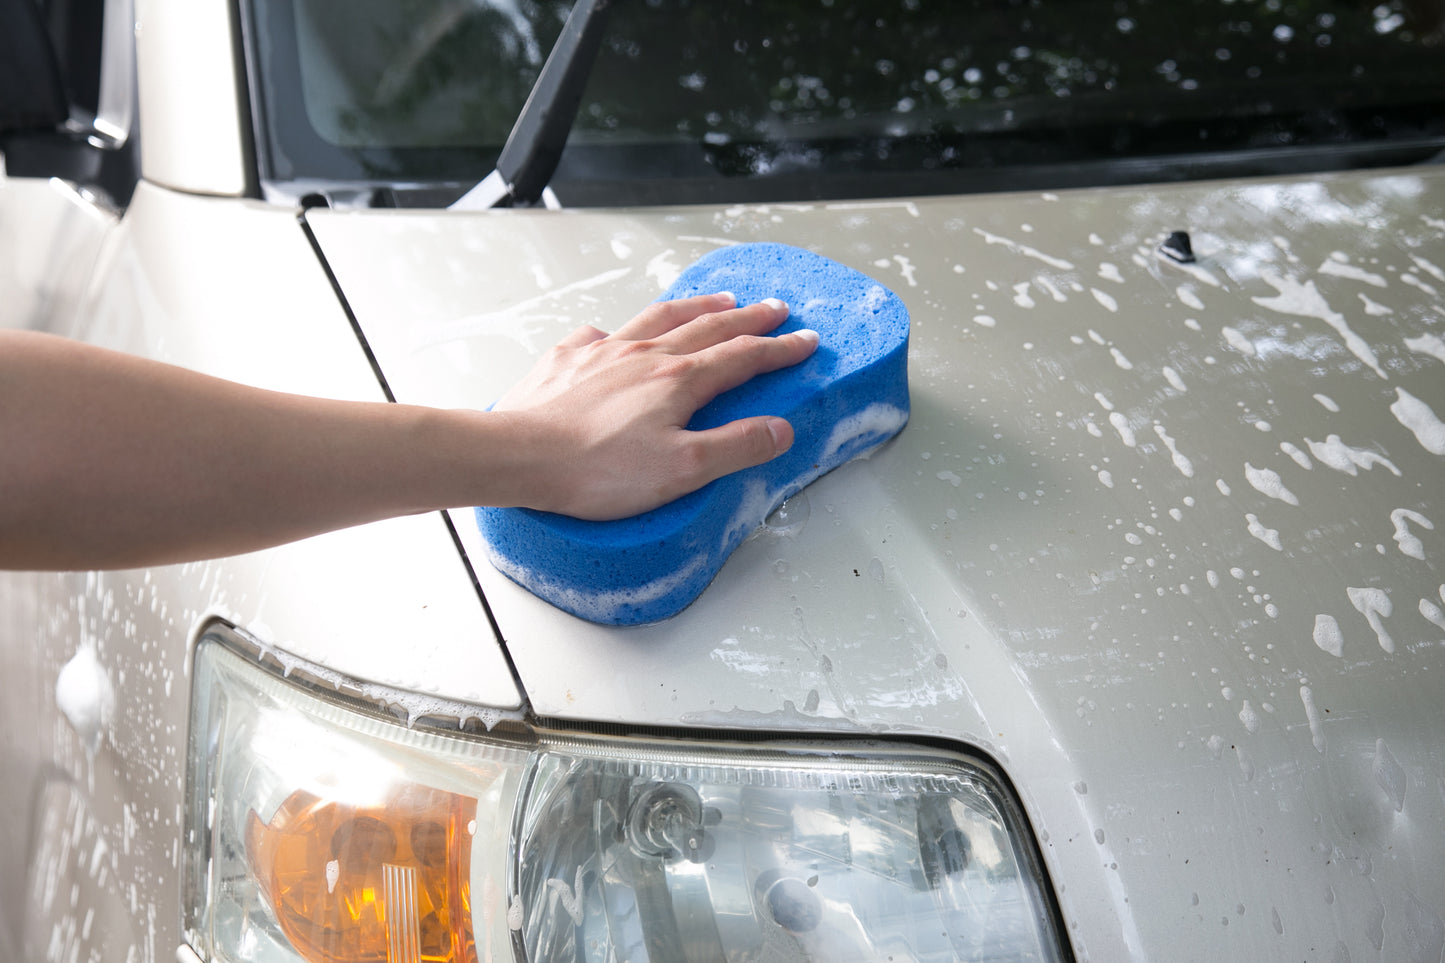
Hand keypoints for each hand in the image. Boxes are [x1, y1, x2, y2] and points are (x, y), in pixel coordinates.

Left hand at [492, 292, 818, 519]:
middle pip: (709, 327)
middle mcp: (645, 355)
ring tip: (719, 300)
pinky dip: (620, 330)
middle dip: (748, 318)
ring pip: (659, 318)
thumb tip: (779, 430)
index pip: (743, 357)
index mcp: (679, 382)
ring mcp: (605, 352)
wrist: (519, 455)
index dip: (779, 349)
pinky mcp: (568, 360)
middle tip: (775, 307)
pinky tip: (616, 334)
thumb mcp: (682, 469)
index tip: (805, 340)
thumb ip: (735, 446)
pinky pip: (600, 335)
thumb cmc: (595, 470)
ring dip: (696, 307)